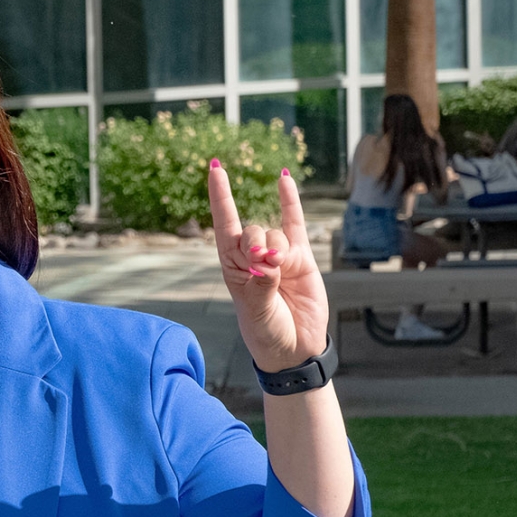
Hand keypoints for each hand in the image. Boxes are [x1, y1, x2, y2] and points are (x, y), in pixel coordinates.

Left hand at [208, 163, 327, 373]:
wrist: (294, 348)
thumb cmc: (267, 332)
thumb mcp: (257, 311)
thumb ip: (263, 283)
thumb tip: (271, 260)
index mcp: (232, 267)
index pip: (223, 225)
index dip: (220, 196)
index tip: (215, 168)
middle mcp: (251, 257)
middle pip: (250, 230)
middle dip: (254, 242)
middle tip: (262, 265)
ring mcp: (277, 255)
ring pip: (275, 233)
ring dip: (275, 247)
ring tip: (278, 270)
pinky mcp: (301, 257)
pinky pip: (295, 223)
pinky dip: (289, 200)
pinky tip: (282, 177)